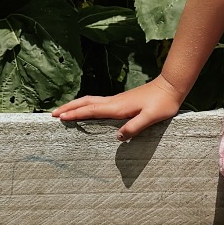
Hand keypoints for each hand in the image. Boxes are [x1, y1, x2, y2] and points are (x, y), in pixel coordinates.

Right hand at [51, 77, 183, 139]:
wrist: (171, 86)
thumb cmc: (163, 103)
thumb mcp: (151, 117)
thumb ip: (135, 127)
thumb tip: (117, 137)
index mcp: (118, 107)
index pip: (91, 110)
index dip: (75, 114)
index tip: (59, 117)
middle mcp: (114, 102)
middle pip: (86, 103)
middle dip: (69, 108)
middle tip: (52, 114)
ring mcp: (117, 100)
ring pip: (91, 101)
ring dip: (75, 105)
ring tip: (64, 111)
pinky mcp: (121, 100)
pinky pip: (98, 103)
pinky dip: (86, 105)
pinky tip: (87, 110)